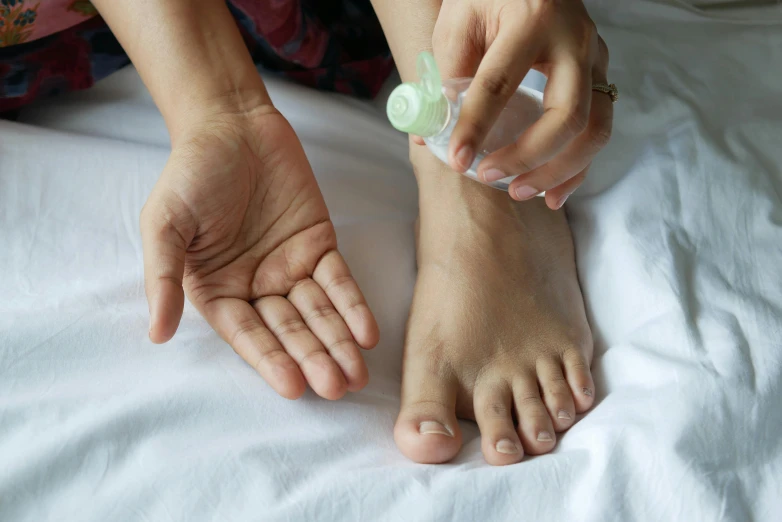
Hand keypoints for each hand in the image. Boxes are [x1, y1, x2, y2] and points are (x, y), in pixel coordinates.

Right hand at [140, 107, 378, 399]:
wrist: (233, 124)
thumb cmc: (191, 173)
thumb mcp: (165, 223)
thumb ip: (164, 277)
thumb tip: (157, 334)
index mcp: (217, 290)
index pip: (247, 334)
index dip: (269, 360)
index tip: (293, 387)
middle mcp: (256, 287)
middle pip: (289, 330)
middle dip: (313, 358)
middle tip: (336, 386)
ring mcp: (290, 267)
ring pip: (319, 313)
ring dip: (338, 342)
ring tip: (357, 373)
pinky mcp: (319, 245)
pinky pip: (339, 280)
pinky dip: (353, 305)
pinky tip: (367, 332)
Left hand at [429, 0, 612, 208]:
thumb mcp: (459, 22)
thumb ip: (446, 74)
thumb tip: (430, 135)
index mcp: (531, 19)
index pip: (500, 82)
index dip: (476, 126)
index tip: (456, 160)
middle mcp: (574, 39)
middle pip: (566, 114)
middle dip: (527, 156)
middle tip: (489, 177)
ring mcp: (595, 58)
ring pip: (594, 129)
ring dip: (558, 170)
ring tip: (519, 192)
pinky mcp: (600, 76)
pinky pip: (599, 130)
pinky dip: (577, 168)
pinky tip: (552, 194)